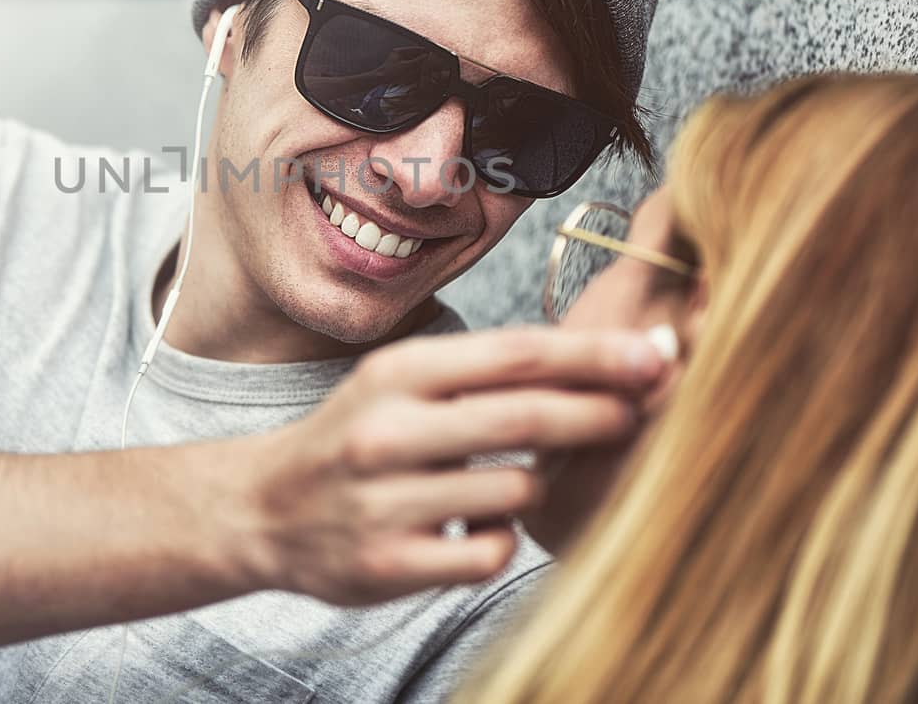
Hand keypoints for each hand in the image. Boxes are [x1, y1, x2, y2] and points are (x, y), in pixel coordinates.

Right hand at [235, 325, 667, 605]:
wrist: (263, 508)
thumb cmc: (358, 434)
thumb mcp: (404, 383)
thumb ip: (488, 374)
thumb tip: (605, 357)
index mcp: (399, 373)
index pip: (516, 353)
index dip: (594, 354)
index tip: (654, 354)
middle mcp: (388, 430)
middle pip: (524, 417)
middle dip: (599, 412)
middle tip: (646, 409)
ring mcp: (386, 500)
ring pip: (514, 492)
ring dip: (536, 486)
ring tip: (516, 480)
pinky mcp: (388, 564)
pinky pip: (488, 554)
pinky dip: (499, 541)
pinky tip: (473, 529)